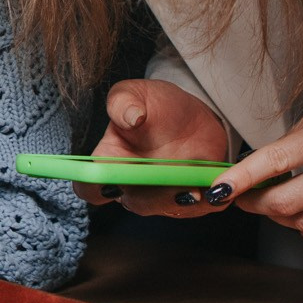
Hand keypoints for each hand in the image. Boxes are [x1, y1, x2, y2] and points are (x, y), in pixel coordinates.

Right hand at [79, 79, 230, 216]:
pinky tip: (214, 184)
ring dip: (182, 199)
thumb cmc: (156, 104)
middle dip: (153, 196)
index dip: (94, 188)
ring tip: (196, 186)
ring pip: (167, 209)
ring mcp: (159, 196)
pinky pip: (197, 209)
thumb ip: (123, 102)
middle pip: (134, 203)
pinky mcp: (188, 200)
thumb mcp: (136, 93)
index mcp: (109, 161)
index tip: (112, 181)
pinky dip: (207, 200)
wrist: (193, 114)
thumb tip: (131, 118)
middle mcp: (130, 184)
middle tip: (169, 181)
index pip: (88, 185)